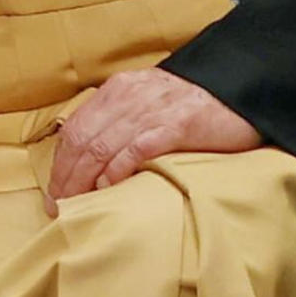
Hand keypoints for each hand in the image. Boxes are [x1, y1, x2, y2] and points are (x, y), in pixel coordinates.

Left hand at [45, 64, 260, 210]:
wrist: (242, 90)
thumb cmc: (192, 104)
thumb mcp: (148, 101)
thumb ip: (120, 119)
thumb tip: (90, 154)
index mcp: (119, 90)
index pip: (75, 127)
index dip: (59, 162)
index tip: (53, 191)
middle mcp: (129, 97)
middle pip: (83, 140)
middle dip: (65, 176)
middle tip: (57, 206)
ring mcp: (152, 110)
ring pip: (103, 146)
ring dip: (83, 179)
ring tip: (75, 204)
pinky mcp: (177, 125)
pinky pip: (137, 148)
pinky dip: (117, 169)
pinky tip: (109, 188)